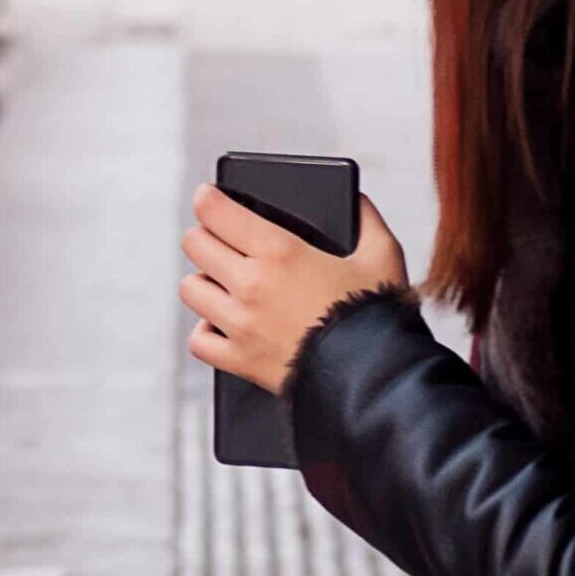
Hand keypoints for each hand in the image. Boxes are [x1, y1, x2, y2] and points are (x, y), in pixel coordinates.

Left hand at [183, 185, 410, 395]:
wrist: (373, 377)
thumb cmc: (376, 316)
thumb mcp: (383, 256)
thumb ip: (367, 220)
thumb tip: (357, 200)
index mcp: (280, 252)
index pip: (215, 212)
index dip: (208, 200)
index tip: (208, 198)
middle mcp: (251, 285)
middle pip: (194, 244)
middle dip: (205, 236)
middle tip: (219, 239)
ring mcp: (241, 324)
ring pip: (190, 288)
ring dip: (204, 281)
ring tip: (223, 283)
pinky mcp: (239, 360)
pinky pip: (199, 340)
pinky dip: (207, 332)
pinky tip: (224, 325)